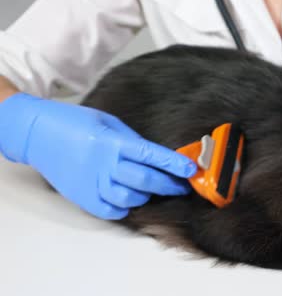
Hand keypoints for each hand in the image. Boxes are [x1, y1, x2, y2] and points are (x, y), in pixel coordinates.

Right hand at [0, 93, 196, 218]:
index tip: (191, 169)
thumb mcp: (109, 122)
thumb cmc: (75, 123)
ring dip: (147, 196)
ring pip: (130, 199)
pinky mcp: (82, 197)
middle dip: (169, 185)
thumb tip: (158, 156)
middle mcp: (103, 164)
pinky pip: (111, 211)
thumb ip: (132, 141)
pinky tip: (130, 200)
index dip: (174, 164)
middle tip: (181, 186)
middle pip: (145, 180)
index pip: (151, 155)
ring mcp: (92, 183)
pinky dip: (125, 208)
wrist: (37, 134)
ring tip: (152, 190)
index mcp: (112, 142)